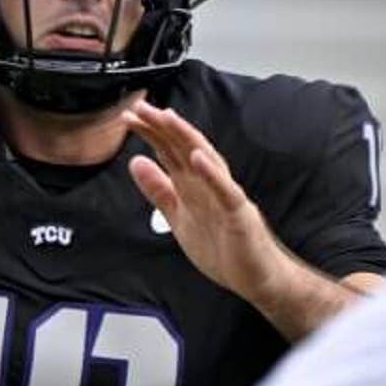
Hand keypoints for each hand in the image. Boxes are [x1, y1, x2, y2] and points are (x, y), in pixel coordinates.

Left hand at [127, 102, 293, 301]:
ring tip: (167, 118)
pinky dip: (212, 174)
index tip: (130, 117)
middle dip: (162, 127)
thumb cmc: (224, 248)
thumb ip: (158, 190)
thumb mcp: (179, 217)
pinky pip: (225, 191)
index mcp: (194, 186)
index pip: (170, 152)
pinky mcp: (239, 214)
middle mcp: (210, 184)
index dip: (150, 134)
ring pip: (206, 160)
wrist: (256, 277)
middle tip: (139, 107)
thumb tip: (136, 163)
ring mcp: (225, 197)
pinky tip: (198, 158)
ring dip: (186, 138)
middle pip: (184, 148)